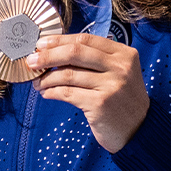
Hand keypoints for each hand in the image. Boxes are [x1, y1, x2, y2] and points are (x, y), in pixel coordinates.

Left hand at [27, 33, 148, 151]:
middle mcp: (120, 67)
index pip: (85, 40)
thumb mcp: (118, 74)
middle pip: (74, 53)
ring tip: (38, 83)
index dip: (59, 40)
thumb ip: (95, 60)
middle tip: (31, 61)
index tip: (41, 45)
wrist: (139, 130)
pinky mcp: (101, 104)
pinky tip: (46, 93)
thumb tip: (55, 51)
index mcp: (124, 54)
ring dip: (47, 78)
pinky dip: (52, 92)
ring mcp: (112, 85)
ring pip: (68, 75)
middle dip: (48, 56)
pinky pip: (68, 93)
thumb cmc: (122, 100)